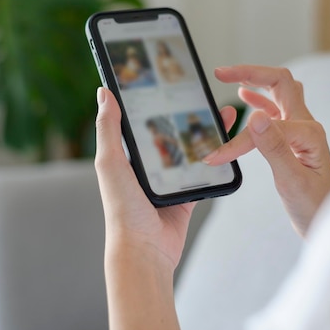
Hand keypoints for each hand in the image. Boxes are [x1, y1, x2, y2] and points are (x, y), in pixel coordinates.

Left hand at [94, 87, 237, 271]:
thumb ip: (108, 129)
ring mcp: (168, 179)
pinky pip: (203, 171)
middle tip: (202, 91)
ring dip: (205, 131)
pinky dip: (215, 158)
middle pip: (170, 131)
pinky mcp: (186, 194)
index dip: (153, 99)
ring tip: (222, 112)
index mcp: (127, 155)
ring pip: (190, 148)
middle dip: (186, 111)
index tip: (168, 79)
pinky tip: (226, 143)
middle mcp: (147, 166)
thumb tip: (104, 91)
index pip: (141, 119)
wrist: (145, 250)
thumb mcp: (111, 163)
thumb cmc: (123, 209)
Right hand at [203, 65, 329, 235]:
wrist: (327, 223)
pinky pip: (276, 109)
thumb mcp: (292, 181)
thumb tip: (254, 116)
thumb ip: (274, 148)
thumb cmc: (315, 207)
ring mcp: (301, 131)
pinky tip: (245, 97)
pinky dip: (258, 99)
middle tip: (221, 72)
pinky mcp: (294, 139)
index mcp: (308, 133)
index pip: (265, 124)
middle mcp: (306, 126)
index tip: (216, 155)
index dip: (238, 139)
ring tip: (229, 77)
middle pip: (280, 83)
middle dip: (251, 73)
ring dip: (255, 81)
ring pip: (279, 92)